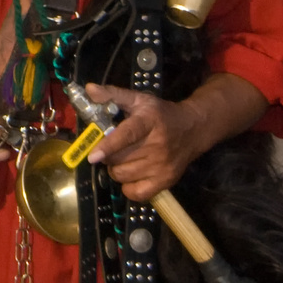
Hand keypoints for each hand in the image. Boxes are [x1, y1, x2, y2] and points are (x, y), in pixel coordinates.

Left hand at [84, 83, 204, 201]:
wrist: (193, 129)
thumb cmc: (160, 114)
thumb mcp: (139, 100)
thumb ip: (112, 94)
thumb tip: (89, 89)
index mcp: (148, 122)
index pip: (127, 135)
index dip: (108, 146)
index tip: (92, 156)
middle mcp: (157, 146)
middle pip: (119, 159)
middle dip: (107, 155)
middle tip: (111, 149)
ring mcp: (163, 166)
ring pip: (122, 175)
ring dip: (115, 169)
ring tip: (122, 159)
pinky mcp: (166, 182)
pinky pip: (136, 193)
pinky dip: (127, 186)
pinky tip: (131, 174)